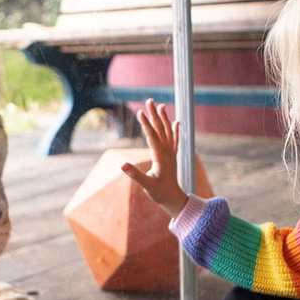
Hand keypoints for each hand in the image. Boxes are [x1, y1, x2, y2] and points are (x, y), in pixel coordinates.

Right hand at [120, 98, 188, 217]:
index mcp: (160, 157)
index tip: (140, 112)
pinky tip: (177, 122)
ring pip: (168, 132)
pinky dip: (175, 130)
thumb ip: (135, 174)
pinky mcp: (172, 157)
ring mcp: (171, 154)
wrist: (173, 199)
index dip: (146, 124)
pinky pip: (174, 140)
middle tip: (149, 100)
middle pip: (160, 129)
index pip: (152, 137)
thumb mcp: (145, 185)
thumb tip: (122, 165)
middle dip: (154, 114)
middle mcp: (167, 152)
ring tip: (160, 105)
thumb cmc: (159, 193)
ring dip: (164, 118)